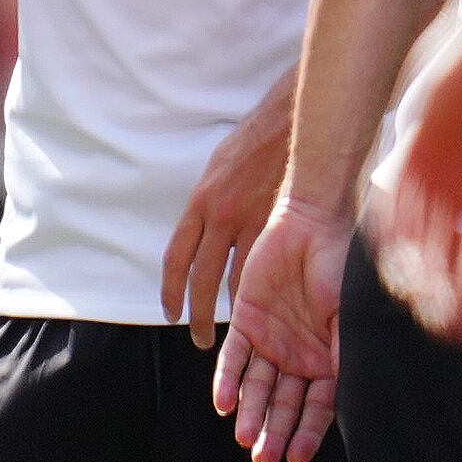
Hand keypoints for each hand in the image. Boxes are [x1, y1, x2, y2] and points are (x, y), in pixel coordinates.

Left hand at [161, 85, 293, 349]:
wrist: (291, 124)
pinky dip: (261, 293)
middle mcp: (220, 217)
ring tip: (235, 333)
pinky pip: (267, 270)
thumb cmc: (254, 142)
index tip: (171, 313)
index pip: (176, 258)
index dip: (170, 291)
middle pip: (200, 279)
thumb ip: (207, 203)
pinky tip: (262, 310)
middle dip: (196, 314)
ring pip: (234, 282)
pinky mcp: (279, 228)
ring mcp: (251, 224)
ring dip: (231, 311)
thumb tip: (202, 230)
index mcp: (200, 202)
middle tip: (199, 337)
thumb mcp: (216, 169)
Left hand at [212, 200, 348, 461]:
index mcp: (330, 359)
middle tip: (263, 459)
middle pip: (285, 404)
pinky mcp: (246, 321)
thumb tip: (357, 401)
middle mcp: (301, 355)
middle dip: (275, 432)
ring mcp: (273, 339)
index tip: (296, 458)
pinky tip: (223, 405)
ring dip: (251, 413)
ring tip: (244, 438)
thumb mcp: (349, 318)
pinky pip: (235, 358)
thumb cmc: (341, 269)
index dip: (306, 432)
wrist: (311, 223)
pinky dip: (228, 380)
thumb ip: (347, 357)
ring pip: (258, 386)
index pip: (317, 406)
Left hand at [370, 4, 461, 353]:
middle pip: (452, 265)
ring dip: (418, 273)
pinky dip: (393, 232)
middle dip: (447, 297)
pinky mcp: (413, 155)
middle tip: (442, 324)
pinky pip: (395, 204)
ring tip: (418, 296)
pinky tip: (395, 255)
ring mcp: (441, 180)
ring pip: (420, 242)